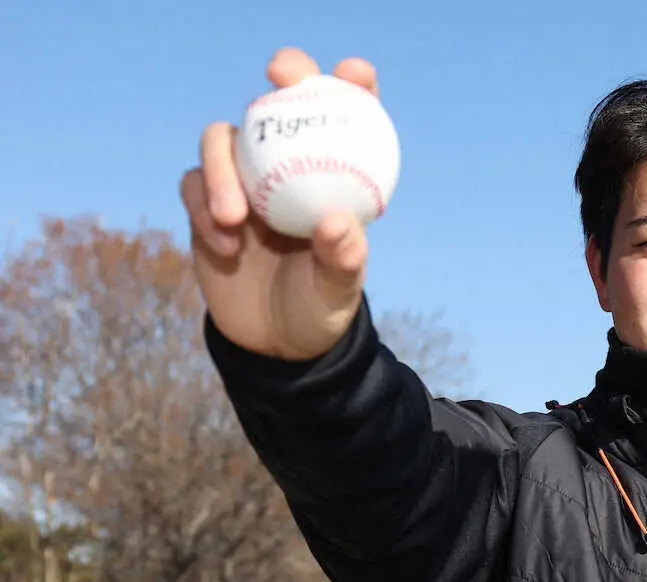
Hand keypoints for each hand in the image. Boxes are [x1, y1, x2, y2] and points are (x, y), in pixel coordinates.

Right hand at [179, 48, 376, 359]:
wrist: (273, 343)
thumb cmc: (318, 310)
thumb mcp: (338, 292)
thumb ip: (343, 258)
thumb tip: (337, 222)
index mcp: (331, 176)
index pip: (348, 117)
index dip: (352, 85)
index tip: (353, 75)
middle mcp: (288, 166)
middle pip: (283, 101)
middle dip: (287, 74)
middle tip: (280, 80)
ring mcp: (243, 180)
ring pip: (225, 139)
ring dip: (224, 168)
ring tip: (233, 219)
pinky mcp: (204, 200)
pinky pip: (194, 184)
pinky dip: (203, 207)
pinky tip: (226, 245)